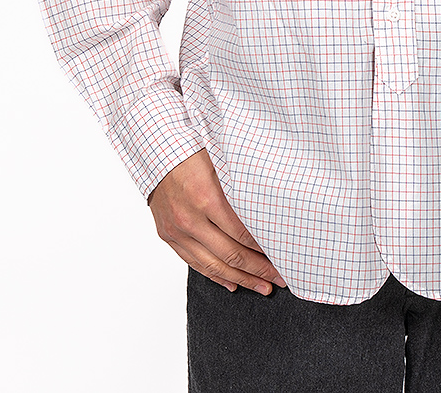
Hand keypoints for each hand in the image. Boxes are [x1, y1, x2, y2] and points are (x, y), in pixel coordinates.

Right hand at [148, 149, 286, 294]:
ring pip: (213, 265)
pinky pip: (194, 263)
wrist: (156, 153)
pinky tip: (233, 283)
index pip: (242, 233)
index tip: (283, 255)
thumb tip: (274, 205)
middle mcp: (190, 218)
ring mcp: (177, 231)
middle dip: (259, 270)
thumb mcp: (222, 161)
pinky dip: (216, 276)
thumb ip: (243, 185)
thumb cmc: (194, 151)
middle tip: (280, 278)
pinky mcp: (168, 236)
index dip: (265, 248)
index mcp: (207, 197)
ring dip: (241, 279)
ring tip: (262, 287)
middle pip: (231, 254)